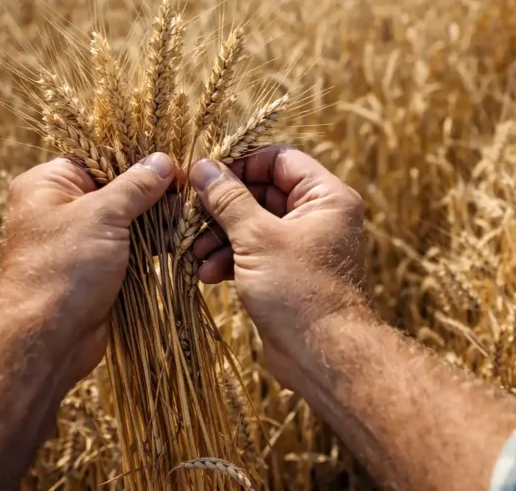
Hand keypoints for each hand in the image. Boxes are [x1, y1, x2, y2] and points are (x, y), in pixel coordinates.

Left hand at [0, 153, 176, 385]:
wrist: (45, 341)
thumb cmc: (63, 268)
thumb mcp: (102, 216)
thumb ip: (135, 186)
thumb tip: (163, 160)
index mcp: (48, 184)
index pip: (100, 158)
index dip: (139, 160)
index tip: (176, 167)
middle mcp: (60, 208)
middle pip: (117, 187)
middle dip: (154, 193)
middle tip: (186, 199)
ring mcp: (79, 240)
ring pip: (127, 219)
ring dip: (157, 220)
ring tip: (187, 221)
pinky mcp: (96, 268)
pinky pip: (130, 247)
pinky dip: (152, 244)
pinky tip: (177, 242)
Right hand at [189, 147, 368, 387]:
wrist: (321, 355)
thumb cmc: (299, 291)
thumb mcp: (258, 238)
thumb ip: (229, 199)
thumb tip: (203, 166)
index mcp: (326, 196)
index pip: (279, 159)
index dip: (240, 164)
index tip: (203, 175)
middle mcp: (319, 215)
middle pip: (262, 191)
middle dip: (223, 206)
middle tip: (189, 216)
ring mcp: (303, 245)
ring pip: (253, 223)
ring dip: (220, 235)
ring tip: (194, 252)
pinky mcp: (288, 271)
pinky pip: (254, 251)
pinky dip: (230, 258)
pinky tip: (207, 274)